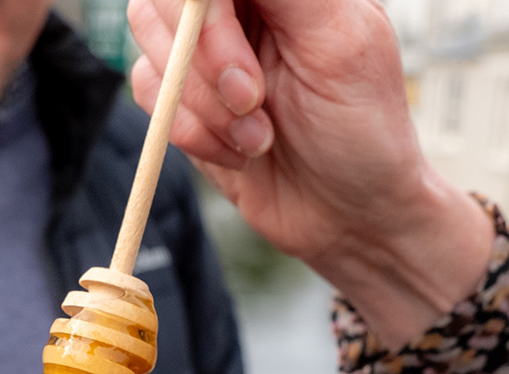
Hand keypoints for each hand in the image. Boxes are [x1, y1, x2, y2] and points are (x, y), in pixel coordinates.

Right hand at [127, 0, 493, 341]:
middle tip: (252, 101)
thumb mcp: (340, 45)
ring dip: (201, 104)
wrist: (349, 217)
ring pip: (149, 39)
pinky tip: (238, 153)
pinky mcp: (183, 97)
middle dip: (205, 59)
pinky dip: (189, 131)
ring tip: (259, 137)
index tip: (237, 60)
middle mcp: (242, 7)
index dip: (206, 10)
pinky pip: (145, 91)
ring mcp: (207, 49)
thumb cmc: (363, 133)